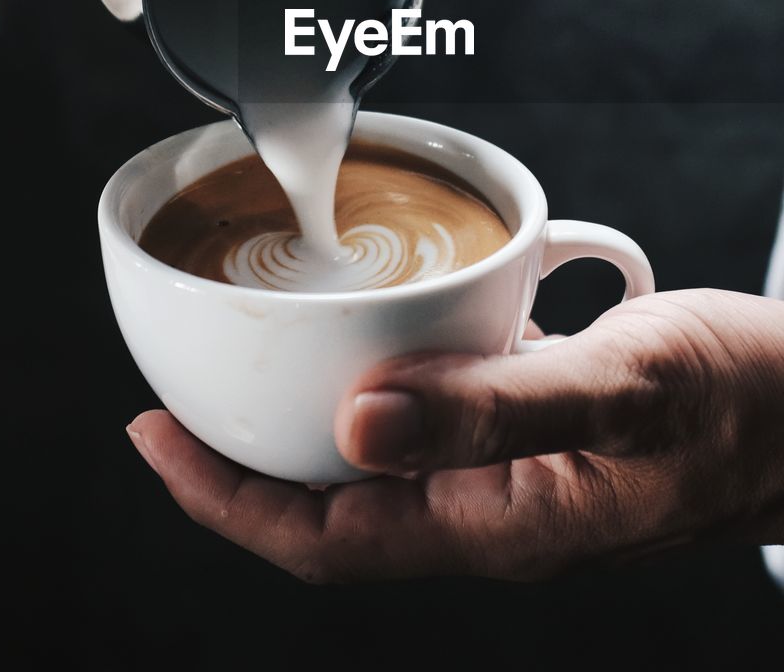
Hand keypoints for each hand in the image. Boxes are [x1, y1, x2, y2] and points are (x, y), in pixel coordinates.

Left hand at [126, 289, 783, 581]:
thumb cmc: (740, 400)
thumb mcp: (625, 388)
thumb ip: (495, 409)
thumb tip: (356, 423)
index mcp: (498, 525)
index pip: (324, 540)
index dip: (226, 500)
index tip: (154, 437)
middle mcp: (491, 513)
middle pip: (333, 511)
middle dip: (244, 466)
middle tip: (183, 396)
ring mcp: (512, 479)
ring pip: (376, 468)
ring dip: (306, 425)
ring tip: (254, 368)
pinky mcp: (534, 437)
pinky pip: (429, 425)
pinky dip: (380, 388)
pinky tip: (374, 339)